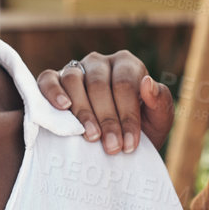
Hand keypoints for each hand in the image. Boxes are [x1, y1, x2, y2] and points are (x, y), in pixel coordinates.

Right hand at [36, 51, 174, 153]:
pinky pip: (48, 79)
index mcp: (128, 65)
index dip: (128, 115)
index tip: (130, 144)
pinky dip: (53, 91)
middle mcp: (100, 62)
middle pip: (99, 84)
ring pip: (73, 80)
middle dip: (107, 119)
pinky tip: (63, 107)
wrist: (111, 145)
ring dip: (82, 110)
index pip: (125, 84)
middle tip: (112, 147)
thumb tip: (148, 83)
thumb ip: (160, 102)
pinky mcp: (53, 80)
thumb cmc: (138, 130)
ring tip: (90, 137)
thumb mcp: (158, 121)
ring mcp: (75, 68)